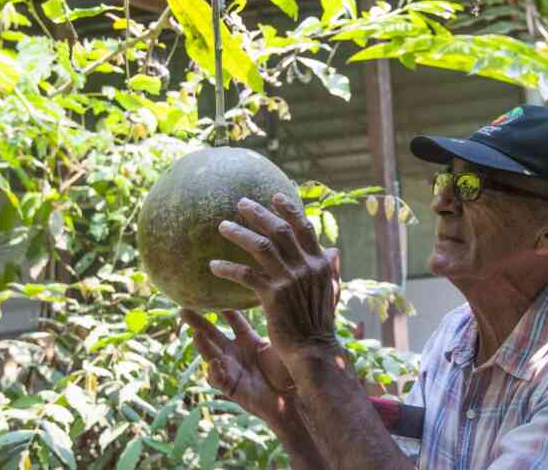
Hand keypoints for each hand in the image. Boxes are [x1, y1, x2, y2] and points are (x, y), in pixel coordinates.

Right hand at [179, 309, 294, 423]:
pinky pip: (218, 379)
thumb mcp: (280, 344)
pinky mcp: (231, 388)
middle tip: (183, 310)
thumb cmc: (291, 372)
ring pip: (211, 355)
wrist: (295, 400)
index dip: (225, 308)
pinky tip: (214, 363)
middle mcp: (237, 354)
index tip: (216, 293)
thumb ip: (273, 326)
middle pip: (213, 334)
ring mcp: (232, 370)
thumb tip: (275, 300)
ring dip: (202, 345)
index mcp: (250, 341)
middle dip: (198, 322)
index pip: (234, 320)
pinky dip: (215, 371)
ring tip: (195, 334)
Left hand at [210, 194, 341, 361]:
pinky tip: (213, 266)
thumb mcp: (330, 293)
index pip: (305, 228)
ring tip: (222, 226)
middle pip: (280, 231)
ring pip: (261, 246)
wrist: (313, 352)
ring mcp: (289, 280)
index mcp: (320, 264)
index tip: (275, 196)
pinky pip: (246, 274)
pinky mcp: (272, 296)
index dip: (290, 210)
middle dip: (259, 213)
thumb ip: (330, 270)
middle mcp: (306, 267)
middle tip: (240, 203)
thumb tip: (334, 250)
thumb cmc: (318, 324)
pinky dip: (228, 268)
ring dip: (240, 233)